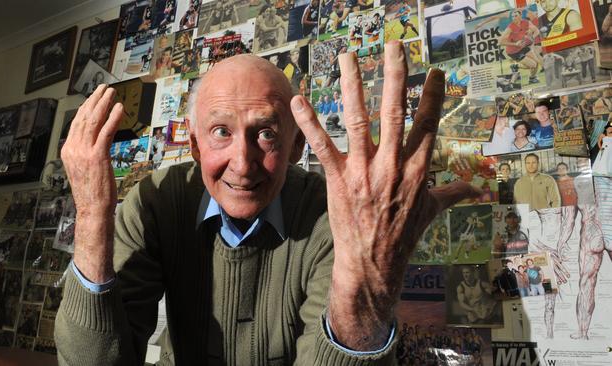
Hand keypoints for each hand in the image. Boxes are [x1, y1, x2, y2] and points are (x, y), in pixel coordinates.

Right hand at [61, 85, 122, 281]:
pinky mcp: (97, 156)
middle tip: (104, 88)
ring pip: (93, 121)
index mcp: (68, 150)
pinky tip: (120, 108)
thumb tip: (95, 142)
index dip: (86, 107)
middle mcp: (73, 148)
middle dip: (95, 100)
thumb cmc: (92, 192)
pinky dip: (113, 118)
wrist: (92, 209)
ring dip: (104, 104)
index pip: (76, 123)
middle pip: (84, 117)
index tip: (95, 97)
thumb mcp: (83, 169)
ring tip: (112, 93)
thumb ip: (85, 154)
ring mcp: (84, 152)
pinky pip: (106, 132)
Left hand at [290, 41, 478, 349]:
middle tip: (393, 47)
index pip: (428, 123)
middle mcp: (392, 165)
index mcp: (418, 169)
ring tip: (347, 57)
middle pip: (395, 112)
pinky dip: (310, 123)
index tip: (434, 71)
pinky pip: (323, 146)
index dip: (431, 95)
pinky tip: (299, 100)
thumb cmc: (403, 237)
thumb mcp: (431, 213)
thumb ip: (452, 194)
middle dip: (394, 77)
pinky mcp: (338, 179)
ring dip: (351, 86)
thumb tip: (476, 189)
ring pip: (358, 120)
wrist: (373, 264)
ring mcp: (364, 171)